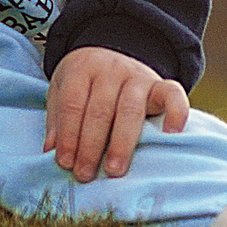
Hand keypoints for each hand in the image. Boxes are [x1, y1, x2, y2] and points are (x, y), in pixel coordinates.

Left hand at [44, 46, 188, 182]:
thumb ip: (57, 119)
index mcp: (82, 68)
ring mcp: (138, 76)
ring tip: (114, 170)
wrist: (110, 52)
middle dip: (91, 146)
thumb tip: (50, 151)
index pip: (73, 105)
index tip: (65, 163)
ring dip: (121, 144)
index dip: (69, 136)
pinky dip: (175, 113)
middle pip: (100, 111)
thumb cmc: (83, 82)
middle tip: (85, 174)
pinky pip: (173, 95)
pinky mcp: (160, 84)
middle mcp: (111, 70)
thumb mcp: (61, 90)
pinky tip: (169, 135)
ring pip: (130, 111)